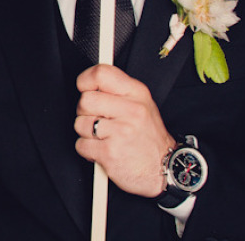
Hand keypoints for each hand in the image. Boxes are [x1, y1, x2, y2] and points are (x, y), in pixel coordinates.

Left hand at [74, 64, 174, 197]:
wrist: (164, 169)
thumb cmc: (149, 137)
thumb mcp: (143, 105)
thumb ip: (118, 91)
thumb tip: (90, 83)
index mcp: (137, 93)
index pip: (101, 74)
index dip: (85, 80)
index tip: (84, 88)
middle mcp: (131, 110)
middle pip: (85, 100)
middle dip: (85, 112)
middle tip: (99, 121)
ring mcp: (120, 131)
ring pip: (80, 123)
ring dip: (86, 133)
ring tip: (105, 138)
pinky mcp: (110, 152)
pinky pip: (81, 145)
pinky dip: (87, 150)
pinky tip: (103, 150)